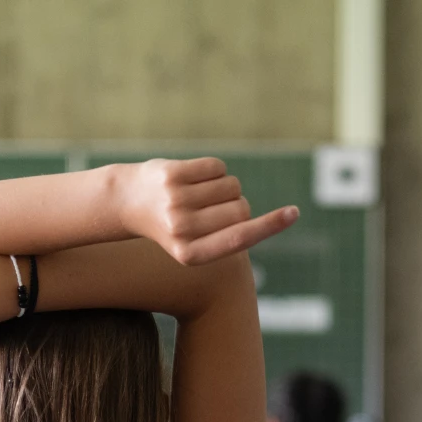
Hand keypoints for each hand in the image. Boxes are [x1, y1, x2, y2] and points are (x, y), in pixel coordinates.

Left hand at [115, 158, 298, 265]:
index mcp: (190, 254)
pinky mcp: (172, 174)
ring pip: (231, 186)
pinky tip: (191, 178)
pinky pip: (217, 167)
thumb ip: (226, 236)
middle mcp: (182, 229)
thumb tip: (266, 222)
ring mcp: (175, 201)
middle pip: (240, 208)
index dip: (269, 225)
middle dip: (237, 204)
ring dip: (224, 186)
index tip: (293, 213)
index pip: (240, 237)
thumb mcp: (195, 242)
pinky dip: (213, 170)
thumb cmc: (172, 225)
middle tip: (210, 208)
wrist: (127, 202)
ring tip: (198, 194)